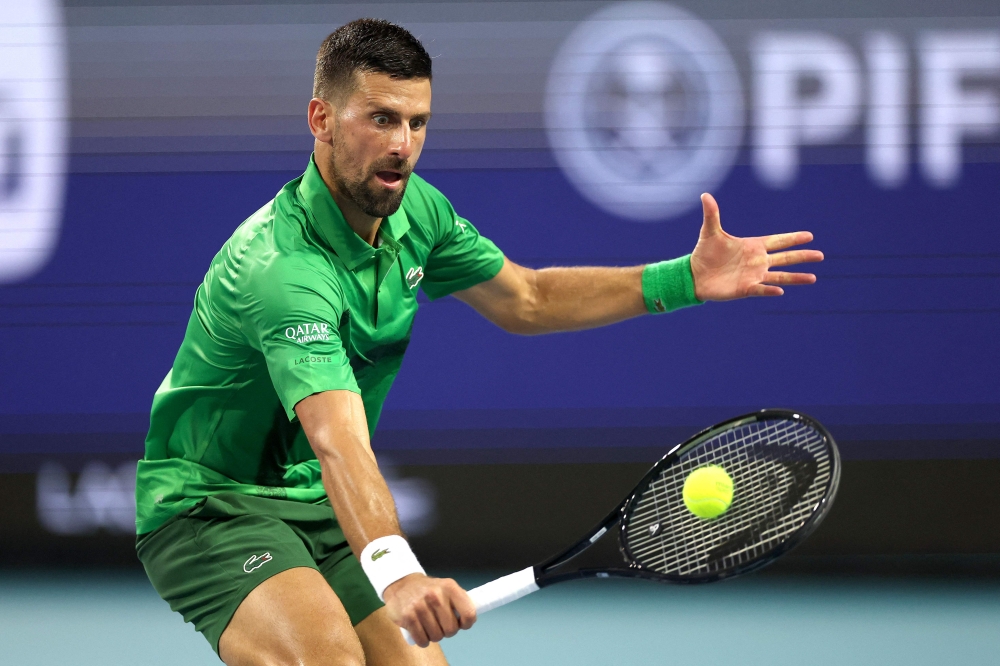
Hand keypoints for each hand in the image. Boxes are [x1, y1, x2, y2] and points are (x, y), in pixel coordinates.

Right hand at [383, 573, 476, 646]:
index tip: (461, 624)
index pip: (469, 613)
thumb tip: (469, 619)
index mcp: (449, 587)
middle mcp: (435, 595)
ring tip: (429, 625)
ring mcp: (420, 606)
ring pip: (437, 636)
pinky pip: (422, 640)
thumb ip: (459, 601)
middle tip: (441, 624)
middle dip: (447, 631)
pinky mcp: (408, 616)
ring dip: (434, 635)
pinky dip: (423, 640)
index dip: (467, 623)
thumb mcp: (446, 587)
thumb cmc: (428, 590)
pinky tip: (421, 632)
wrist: (401, 584)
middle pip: (451, 629)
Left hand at [690, 193, 823, 300]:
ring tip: (813, 278)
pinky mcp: (745, 289)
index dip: (792, 238)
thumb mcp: (709, 232)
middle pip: (785, 258)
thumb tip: (705, 195)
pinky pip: (761, 289)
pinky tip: (780, 291)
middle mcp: (758, 261)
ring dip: (795, 277)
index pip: (778, 241)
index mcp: (753, 246)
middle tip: (820, 255)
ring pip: (779, 276)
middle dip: (802, 256)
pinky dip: (769, 290)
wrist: (695, 275)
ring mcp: (753, 276)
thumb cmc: (705, 253)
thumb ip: (712, 214)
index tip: (809, 236)